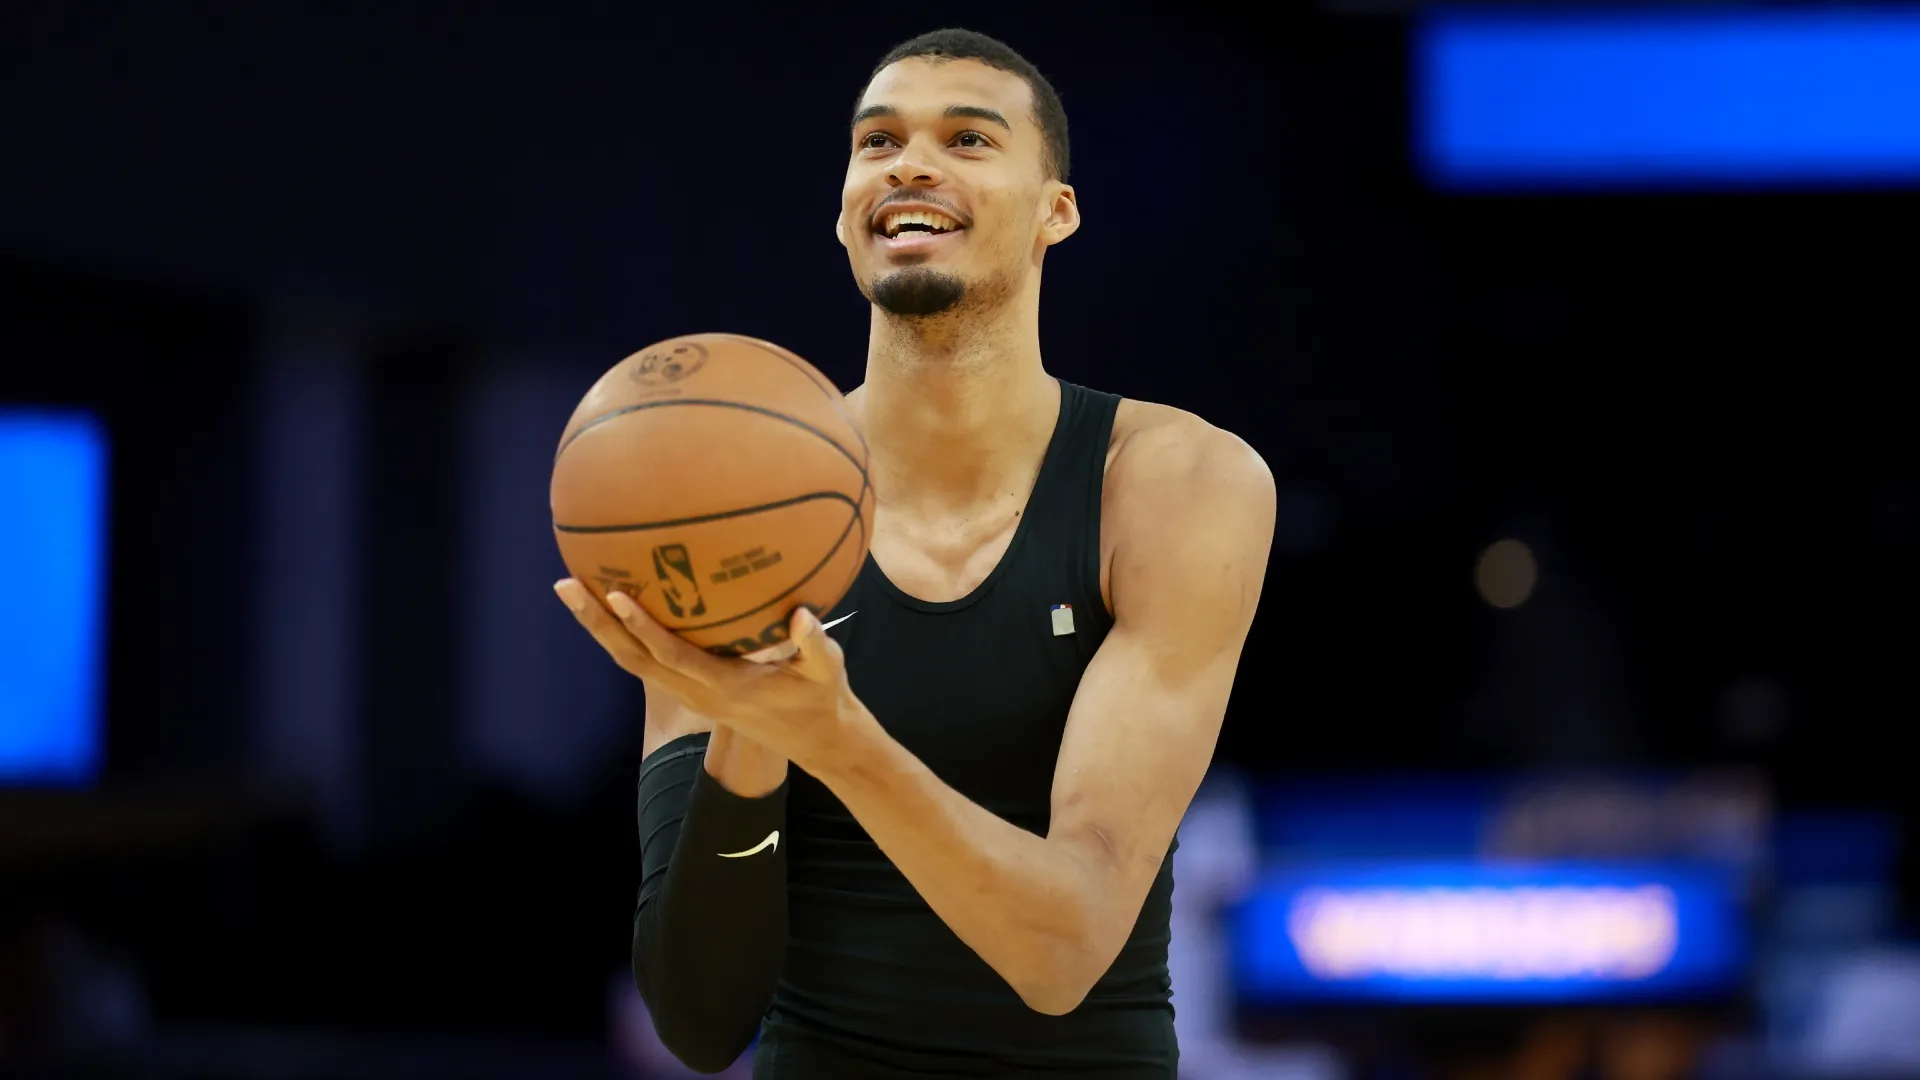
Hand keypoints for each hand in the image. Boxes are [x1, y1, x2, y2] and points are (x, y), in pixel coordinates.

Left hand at [553, 578, 862, 772]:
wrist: (815, 740)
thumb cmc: (820, 700)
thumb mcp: (826, 671)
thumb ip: (813, 644)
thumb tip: (800, 615)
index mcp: (724, 687)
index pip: (671, 656)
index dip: (642, 628)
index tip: (615, 597)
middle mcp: (696, 693)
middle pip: (632, 660)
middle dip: (596, 624)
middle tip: (565, 585)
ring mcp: (689, 694)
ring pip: (632, 662)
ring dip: (600, 629)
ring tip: (573, 590)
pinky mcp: (691, 689)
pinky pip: (646, 661)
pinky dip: (623, 635)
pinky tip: (612, 607)